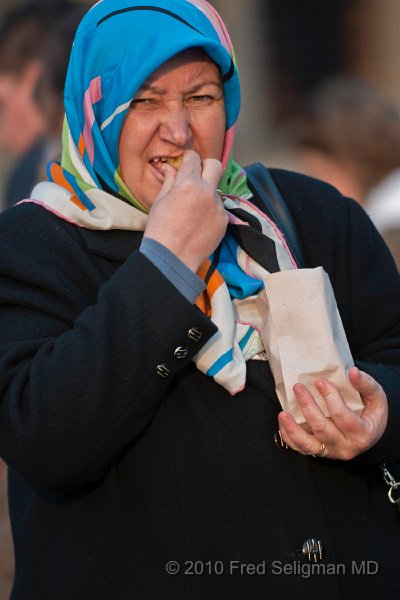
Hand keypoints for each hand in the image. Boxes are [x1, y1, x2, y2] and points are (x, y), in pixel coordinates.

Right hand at [144, 150, 227, 271]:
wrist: (172, 257)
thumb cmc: (160, 230)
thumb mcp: (160, 201)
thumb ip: (169, 181)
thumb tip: (171, 169)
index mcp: (188, 184)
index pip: (194, 158)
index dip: (189, 158)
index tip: (187, 162)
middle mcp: (207, 192)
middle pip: (215, 165)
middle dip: (206, 166)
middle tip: (198, 175)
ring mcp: (217, 207)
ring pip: (216, 190)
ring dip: (206, 194)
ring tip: (193, 211)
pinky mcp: (224, 221)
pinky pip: (219, 209)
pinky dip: (210, 212)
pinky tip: (199, 223)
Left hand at [277, 367, 388, 459]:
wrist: (370, 431)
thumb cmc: (372, 412)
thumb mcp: (377, 397)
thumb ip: (366, 384)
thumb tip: (352, 372)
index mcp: (363, 434)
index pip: (342, 416)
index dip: (330, 397)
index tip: (320, 381)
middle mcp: (346, 447)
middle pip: (322, 428)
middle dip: (308, 406)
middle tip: (298, 387)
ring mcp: (331, 452)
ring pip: (308, 445)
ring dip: (293, 428)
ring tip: (282, 413)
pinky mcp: (320, 453)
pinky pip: (301, 448)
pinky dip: (289, 437)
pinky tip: (283, 423)